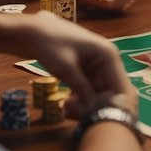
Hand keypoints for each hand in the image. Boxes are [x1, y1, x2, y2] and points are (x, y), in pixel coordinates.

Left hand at [13, 11, 135, 116]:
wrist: (30, 30)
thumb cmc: (49, 44)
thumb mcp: (66, 69)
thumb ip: (83, 90)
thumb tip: (96, 110)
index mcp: (109, 55)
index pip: (120, 86)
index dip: (112, 105)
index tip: (98, 120)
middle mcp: (108, 60)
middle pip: (110, 90)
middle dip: (97, 106)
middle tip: (78, 117)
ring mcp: (97, 65)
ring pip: (99, 91)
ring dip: (87, 104)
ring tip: (69, 111)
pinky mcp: (86, 70)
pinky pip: (89, 88)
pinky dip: (81, 98)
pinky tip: (68, 105)